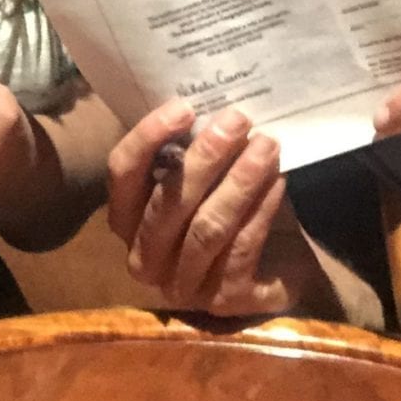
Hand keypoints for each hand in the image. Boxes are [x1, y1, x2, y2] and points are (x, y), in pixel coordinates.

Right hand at [106, 100, 317, 316]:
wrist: (277, 263)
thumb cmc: (229, 206)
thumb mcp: (202, 175)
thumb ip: (187, 148)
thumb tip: (202, 99)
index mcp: (126, 220)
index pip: (122, 175)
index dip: (148, 138)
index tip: (184, 107)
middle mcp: (143, 259)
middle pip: (167, 204)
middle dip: (204, 158)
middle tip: (237, 120)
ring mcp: (182, 286)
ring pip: (207, 228)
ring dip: (239, 181)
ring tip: (266, 146)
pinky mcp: (224, 301)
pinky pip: (242, 249)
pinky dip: (261, 211)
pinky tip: (278, 180)